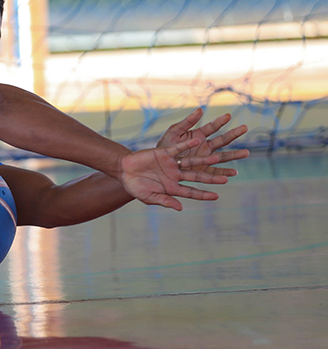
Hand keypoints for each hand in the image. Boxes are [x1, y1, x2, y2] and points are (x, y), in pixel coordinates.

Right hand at [118, 137, 233, 211]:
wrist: (123, 170)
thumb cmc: (135, 186)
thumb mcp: (149, 197)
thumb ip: (165, 201)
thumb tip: (180, 208)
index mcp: (172, 188)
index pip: (191, 192)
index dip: (203, 195)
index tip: (215, 196)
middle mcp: (176, 175)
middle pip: (196, 177)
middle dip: (210, 179)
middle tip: (225, 179)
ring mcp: (172, 164)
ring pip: (191, 162)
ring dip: (203, 161)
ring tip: (216, 159)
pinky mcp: (165, 152)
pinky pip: (178, 148)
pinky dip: (187, 144)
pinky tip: (197, 140)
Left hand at [156, 107, 249, 176]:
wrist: (159, 162)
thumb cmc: (165, 145)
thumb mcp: (174, 132)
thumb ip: (187, 122)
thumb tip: (200, 109)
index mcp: (198, 135)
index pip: (211, 127)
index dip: (219, 121)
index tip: (228, 115)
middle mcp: (205, 146)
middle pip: (222, 140)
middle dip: (233, 134)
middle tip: (245, 127)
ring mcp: (205, 158)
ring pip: (223, 156)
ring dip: (234, 155)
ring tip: (246, 153)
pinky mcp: (202, 170)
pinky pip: (215, 172)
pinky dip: (224, 173)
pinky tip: (234, 173)